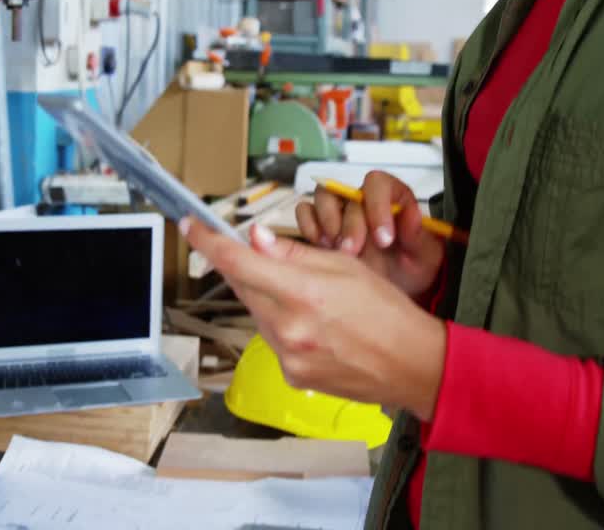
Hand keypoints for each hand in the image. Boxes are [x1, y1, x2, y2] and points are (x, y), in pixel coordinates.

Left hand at [182, 217, 446, 420]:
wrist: (412, 365)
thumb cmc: (388, 312)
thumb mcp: (345, 266)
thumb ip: (295, 253)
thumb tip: (256, 239)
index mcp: (302, 292)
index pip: (238, 262)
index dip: (207, 242)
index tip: (191, 226)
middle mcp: (288, 327)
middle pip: (243, 288)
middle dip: (248, 269)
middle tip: (265, 259)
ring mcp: (287, 356)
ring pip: (258, 314)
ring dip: (269, 299)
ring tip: (310, 300)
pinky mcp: (291, 376)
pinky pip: (273, 341)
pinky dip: (283, 327)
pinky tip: (315, 328)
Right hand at [295, 171, 444, 300]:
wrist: (396, 291)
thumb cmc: (412, 269)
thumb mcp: (426, 256)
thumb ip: (418, 234)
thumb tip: (411, 213)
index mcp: (393, 197)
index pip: (378, 183)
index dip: (377, 205)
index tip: (384, 238)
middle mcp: (364, 200)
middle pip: (346, 194)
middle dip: (350, 225)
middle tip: (355, 251)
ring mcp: (341, 212)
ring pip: (323, 197)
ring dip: (327, 223)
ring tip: (338, 249)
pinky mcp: (322, 227)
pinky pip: (305, 213)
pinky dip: (309, 227)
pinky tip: (323, 247)